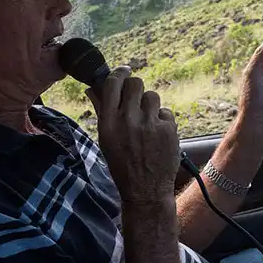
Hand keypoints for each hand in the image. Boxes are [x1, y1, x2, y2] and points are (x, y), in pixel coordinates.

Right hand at [86, 67, 180, 202]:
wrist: (145, 191)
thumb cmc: (122, 165)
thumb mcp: (105, 139)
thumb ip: (101, 110)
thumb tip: (93, 88)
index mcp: (109, 122)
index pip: (113, 83)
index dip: (119, 73)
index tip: (124, 72)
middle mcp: (128, 120)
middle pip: (135, 83)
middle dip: (136, 88)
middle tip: (136, 99)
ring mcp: (150, 124)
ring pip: (152, 96)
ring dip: (150, 105)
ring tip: (147, 121)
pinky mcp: (168, 129)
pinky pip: (165, 112)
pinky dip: (162, 120)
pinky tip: (157, 135)